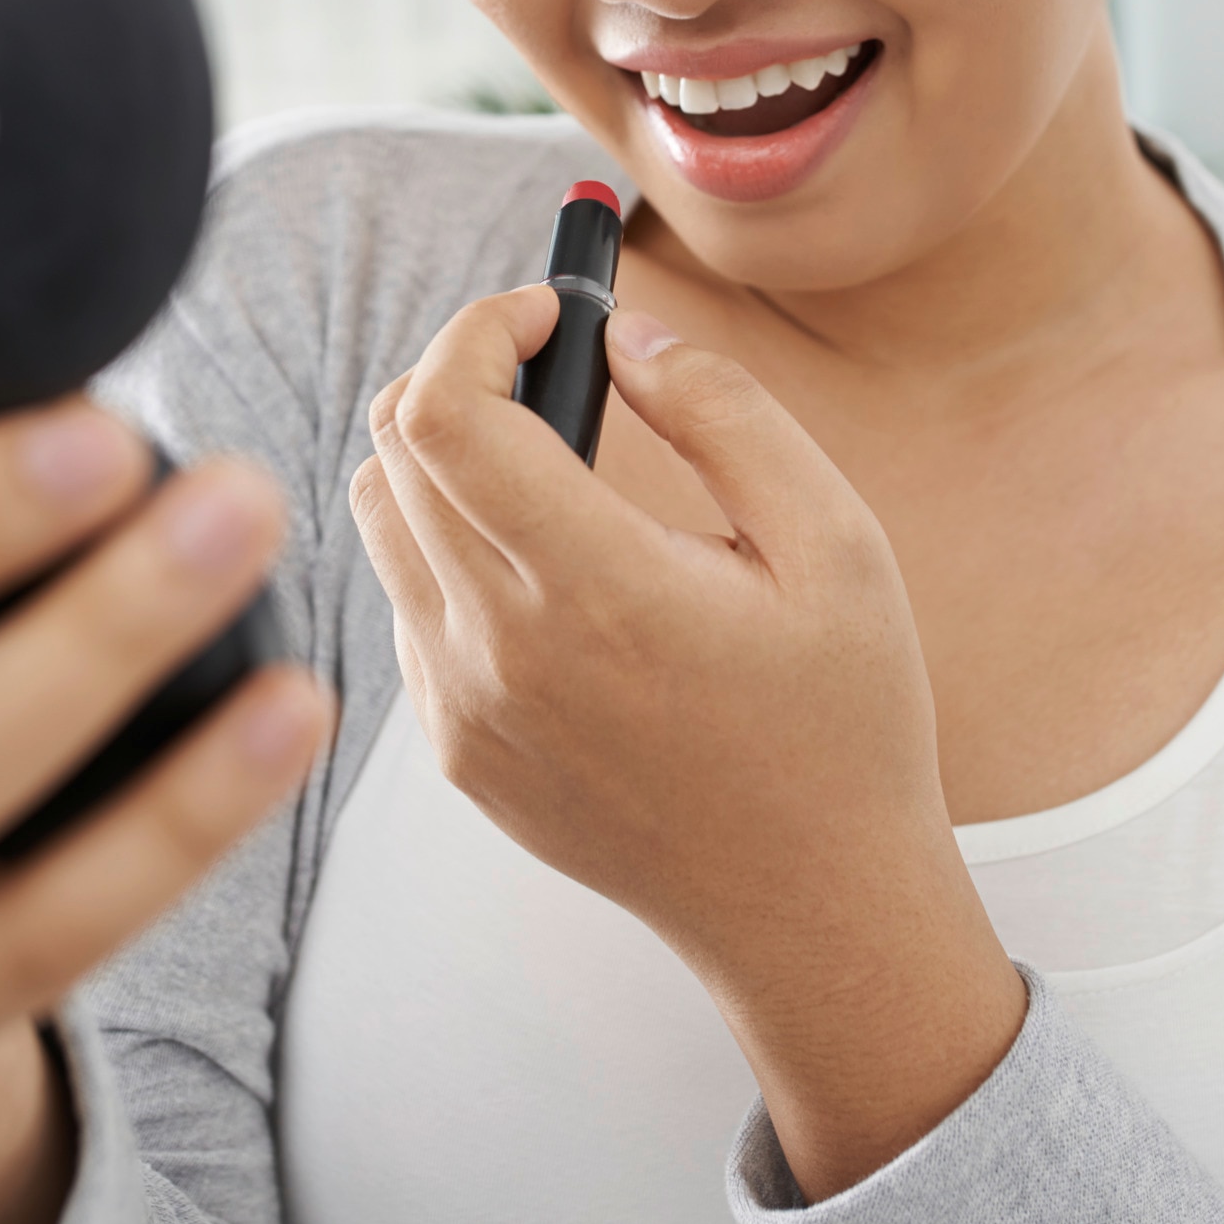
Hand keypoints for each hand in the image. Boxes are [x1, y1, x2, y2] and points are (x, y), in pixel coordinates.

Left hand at [351, 288, 1024, 1199]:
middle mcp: (500, 653)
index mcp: (595, 592)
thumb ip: (725, 411)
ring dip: (441, 452)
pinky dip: (450, 542)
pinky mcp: (456, 751)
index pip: (444, 415)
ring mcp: (463, 710)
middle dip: (462, 368)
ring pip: (381, 519)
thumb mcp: (833, 543)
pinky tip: (549, 557)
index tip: (551, 312)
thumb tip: (621, 334)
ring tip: (545, 452)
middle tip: (554, 361)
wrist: (814, 911)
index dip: (480, 329)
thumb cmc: (842, 723)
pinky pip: (410, 602)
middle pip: (393, 448)